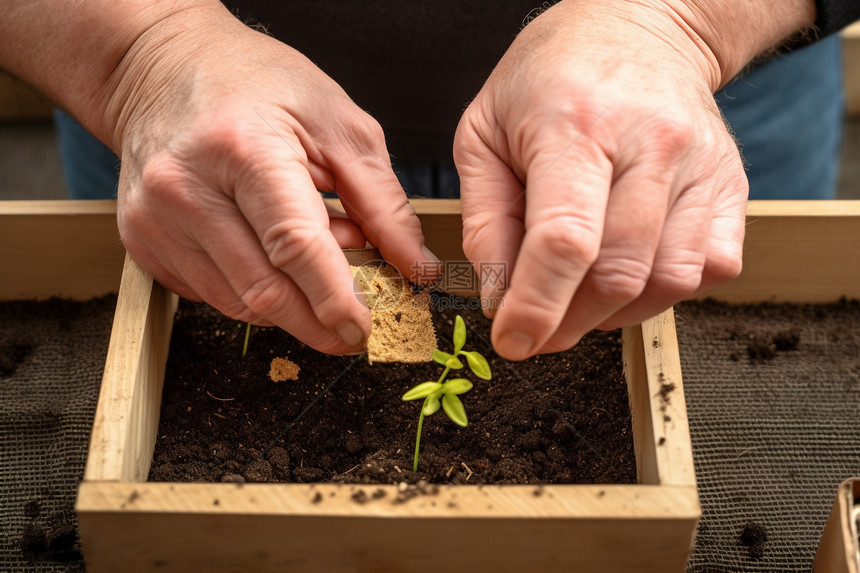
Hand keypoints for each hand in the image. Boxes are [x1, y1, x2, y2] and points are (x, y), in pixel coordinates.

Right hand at [106, 4, 439, 353]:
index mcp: (243, 147)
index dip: (334, 299)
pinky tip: (269, 254)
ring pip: (237, 302)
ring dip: (288, 302)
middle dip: (316, 322)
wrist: (162, 69)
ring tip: (312, 261)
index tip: (363, 330)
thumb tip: (415, 266)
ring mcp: (155, 219)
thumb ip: (382, 201)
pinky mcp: (141, 242)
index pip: (294, 245)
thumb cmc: (257, 85)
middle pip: (263, 289)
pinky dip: (252, 290)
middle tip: (351, 329)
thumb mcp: (338, 124)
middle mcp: (186, 188)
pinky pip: (210, 294)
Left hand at [453, 0, 749, 359]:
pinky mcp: (732, 185)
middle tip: (538, 330)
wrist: (638, 29)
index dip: (536, 307)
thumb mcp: (484, 135)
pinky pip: (713, 269)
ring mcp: (701, 167)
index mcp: (577, 126)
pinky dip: (666, 294)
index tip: (513, 342)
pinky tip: (629, 277)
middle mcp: (651, 145)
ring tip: (579, 301)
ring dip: (615, 316)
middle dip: (569, 323)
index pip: (565, 240)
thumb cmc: (548, 81)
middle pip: (618, 273)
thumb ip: (486, 220)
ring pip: (668, 281)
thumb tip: (498, 300)